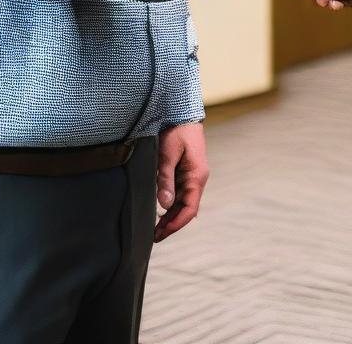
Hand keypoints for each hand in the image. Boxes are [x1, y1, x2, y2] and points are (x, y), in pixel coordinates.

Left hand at [155, 122, 208, 242]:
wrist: (181, 114)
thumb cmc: (176, 131)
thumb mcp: (167, 154)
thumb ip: (165, 178)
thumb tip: (165, 204)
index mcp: (197, 176)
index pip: (190, 208)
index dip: (176, 224)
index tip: (161, 234)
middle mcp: (197, 179)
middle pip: (187, 209)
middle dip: (172, 224)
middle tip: (154, 237)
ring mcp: (191, 176)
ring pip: (183, 204)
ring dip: (171, 217)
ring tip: (155, 230)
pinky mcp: (185, 173)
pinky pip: (180, 195)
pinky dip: (171, 206)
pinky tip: (160, 213)